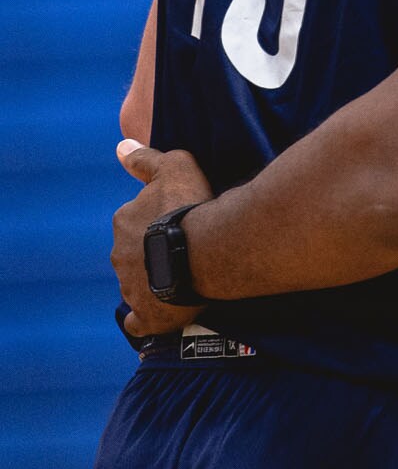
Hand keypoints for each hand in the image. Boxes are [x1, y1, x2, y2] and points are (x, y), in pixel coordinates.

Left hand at [111, 141, 213, 338]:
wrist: (205, 250)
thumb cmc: (191, 206)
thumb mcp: (174, 166)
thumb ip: (146, 158)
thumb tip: (120, 146)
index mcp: (124, 221)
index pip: (133, 220)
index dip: (155, 221)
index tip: (177, 221)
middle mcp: (120, 254)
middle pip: (133, 253)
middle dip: (149, 253)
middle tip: (182, 250)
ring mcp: (130, 287)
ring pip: (136, 283)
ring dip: (152, 281)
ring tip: (183, 278)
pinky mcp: (145, 315)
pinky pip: (138, 321)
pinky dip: (144, 319)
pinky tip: (157, 316)